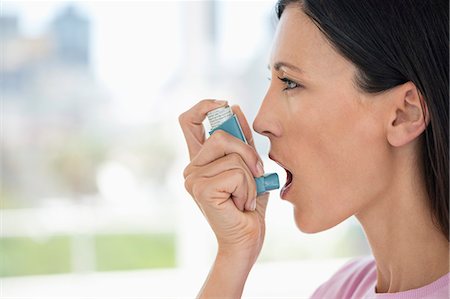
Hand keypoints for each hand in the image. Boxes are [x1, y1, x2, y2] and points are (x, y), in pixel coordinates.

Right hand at [179, 99, 268, 260]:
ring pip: (233, 156)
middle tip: (256, 175)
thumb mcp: (249, 167)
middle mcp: (191, 167)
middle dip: (247, 152)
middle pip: (220, 134)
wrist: (246, 240)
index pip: (188, 121)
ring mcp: (193, 178)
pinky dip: (248, 189)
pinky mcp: (201, 189)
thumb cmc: (248, 206)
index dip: (203, 106)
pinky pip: (236, 172)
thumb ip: (242, 141)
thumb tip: (234, 108)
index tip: (223, 105)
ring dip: (250, 177)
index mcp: (201, 160)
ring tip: (245, 196)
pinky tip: (241, 204)